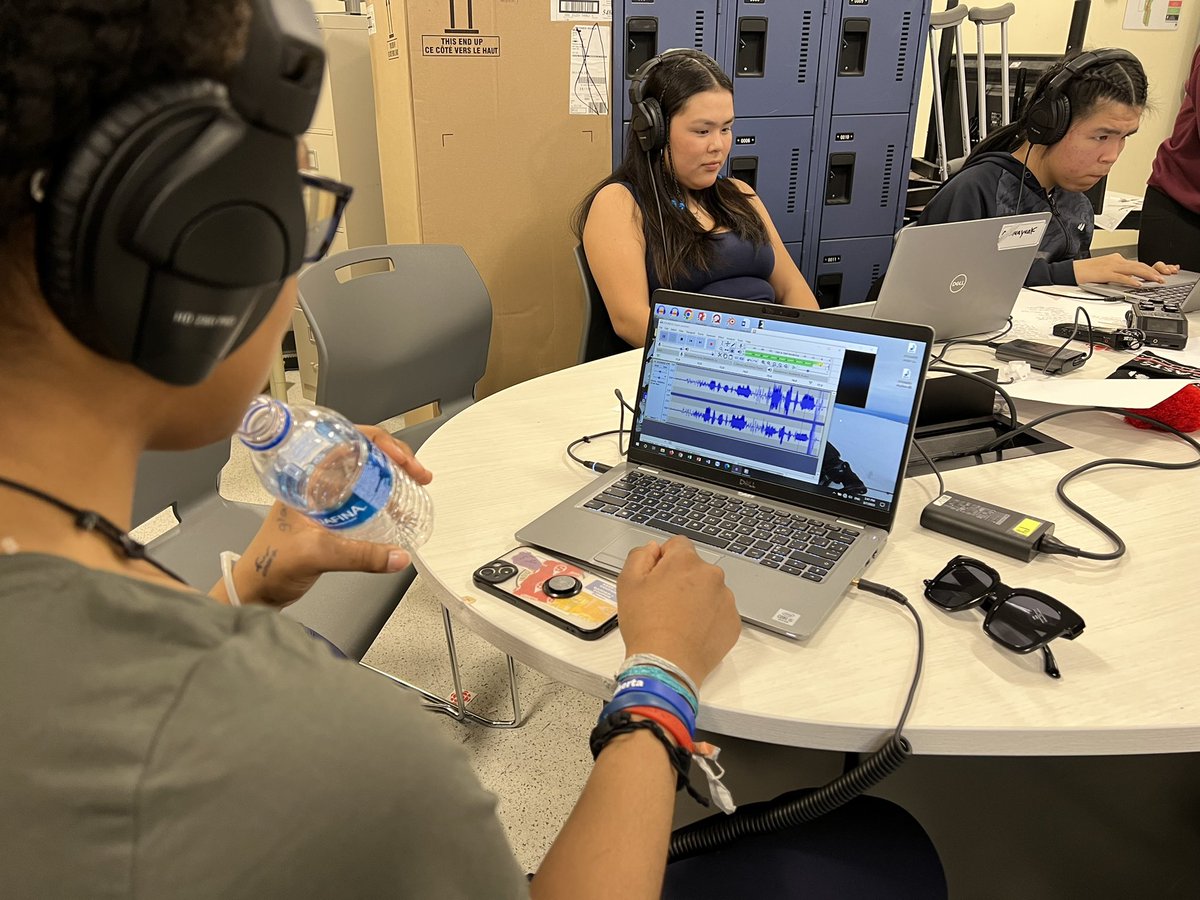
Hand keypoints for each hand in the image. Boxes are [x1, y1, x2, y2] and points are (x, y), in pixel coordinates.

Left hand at [213, 429, 431, 608]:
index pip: (347, 440)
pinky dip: (385, 496)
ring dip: (393, 475)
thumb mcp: (316, 554)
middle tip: (418, 472)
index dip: (380, 442)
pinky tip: (399, 507)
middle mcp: (316, 480)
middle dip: (395, 457)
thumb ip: (358, 556)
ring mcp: (325, 496)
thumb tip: (398, 555)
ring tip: (415, 484)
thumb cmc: (270, 564)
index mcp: (305, 475)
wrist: (258, 591)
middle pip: (362, 452)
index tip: (402, 459)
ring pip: (365, 473)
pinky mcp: (333, 515)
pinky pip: (364, 496)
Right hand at [616, 535, 740, 688]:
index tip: (657, 578)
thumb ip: (640, 556)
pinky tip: (691, 631)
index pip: (678, 544)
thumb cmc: (646, 626)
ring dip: (697, 599)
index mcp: (685, 561)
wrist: (667, 664)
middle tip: (664, 603)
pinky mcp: (733, 621)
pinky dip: (708, 618)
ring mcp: (726, 599)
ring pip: (709, 590)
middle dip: (682, 580)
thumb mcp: (627, 583)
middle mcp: (711, 575)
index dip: (664, 559)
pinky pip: (719, 612)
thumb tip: (653, 549)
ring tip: (678, 621)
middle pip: (695, 568)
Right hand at [1074, 253, 1178, 286]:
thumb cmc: (1086, 272)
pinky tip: (1138, 284)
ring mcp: (1111, 266)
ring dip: (1147, 275)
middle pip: (1139, 265)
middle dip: (1153, 272)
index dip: (1150, 269)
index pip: (1137, 264)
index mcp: (1116, 260)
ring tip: (1156, 281)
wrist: (1071, 271)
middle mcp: (1116, 261)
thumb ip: (1118, 275)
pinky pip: (1121, 277)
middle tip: (1162, 279)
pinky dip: (1131, 280)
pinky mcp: (1105, 273)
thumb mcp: (1106, 272)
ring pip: (1134, 269)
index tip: (1159, 275)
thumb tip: (1130, 281)